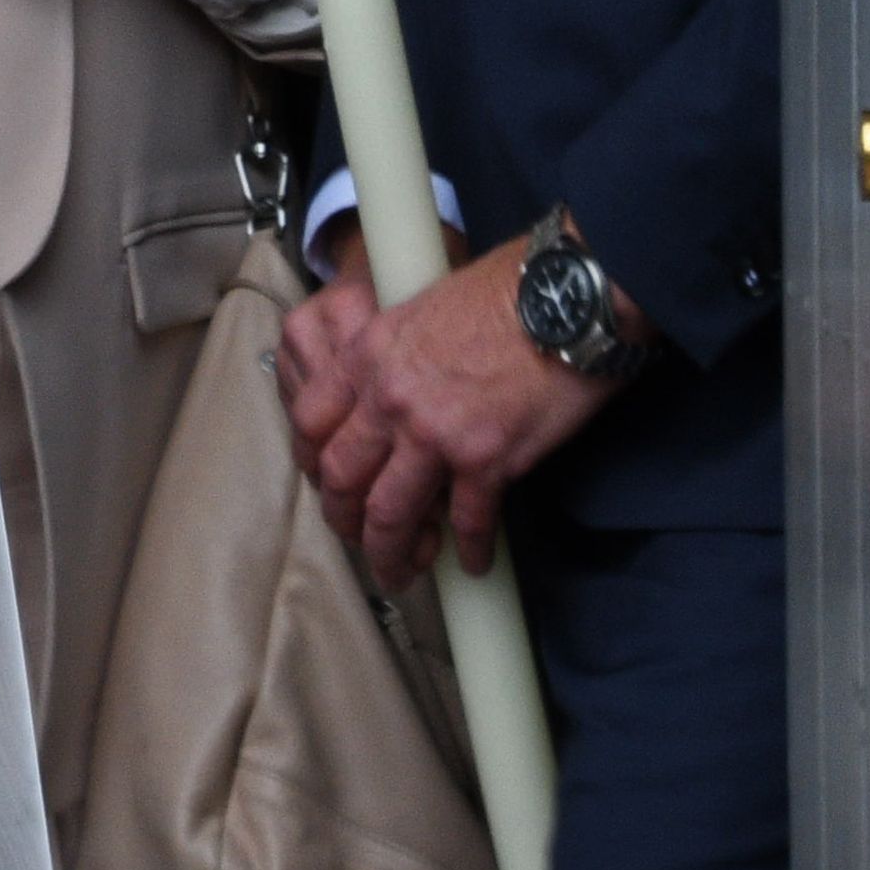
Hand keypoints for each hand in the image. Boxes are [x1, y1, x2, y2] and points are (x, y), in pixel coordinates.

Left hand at [292, 243, 630, 588]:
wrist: (560, 298)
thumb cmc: (500, 294)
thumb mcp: (416, 309)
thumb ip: (390, 357)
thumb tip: (387, 401)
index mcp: (365, 356)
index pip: (309, 423)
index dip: (312, 465)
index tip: (326, 486)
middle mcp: (388, 398)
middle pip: (342, 478)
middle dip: (346, 521)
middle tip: (360, 545)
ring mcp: (434, 433)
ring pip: (391, 512)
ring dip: (393, 553)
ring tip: (401, 574)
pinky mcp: (486, 459)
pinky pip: (466, 521)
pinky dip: (469, 549)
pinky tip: (474, 561)